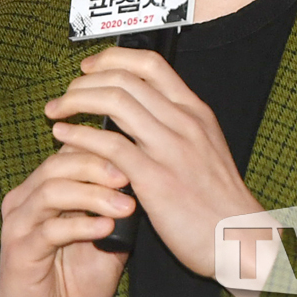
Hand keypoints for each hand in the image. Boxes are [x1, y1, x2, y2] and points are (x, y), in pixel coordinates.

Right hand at [0, 141, 131, 296]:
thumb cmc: (79, 278)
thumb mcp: (105, 233)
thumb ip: (114, 203)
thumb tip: (139, 173)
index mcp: (42, 187)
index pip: (67, 150)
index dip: (97, 146)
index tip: (131, 153)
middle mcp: (24, 199)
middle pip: (57, 164)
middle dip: (96, 165)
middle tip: (127, 176)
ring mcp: (17, 224)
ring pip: (52, 191)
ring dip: (92, 195)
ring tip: (124, 206)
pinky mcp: (17, 251)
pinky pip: (49, 230)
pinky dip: (81, 226)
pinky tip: (106, 229)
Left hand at [44, 46, 264, 280]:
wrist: (239, 238)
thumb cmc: (218, 197)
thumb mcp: (204, 145)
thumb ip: (175, 123)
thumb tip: (138, 106)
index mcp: (194, 110)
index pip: (150, 63)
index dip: (113, 58)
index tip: (89, 67)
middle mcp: (183, 121)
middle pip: (126, 78)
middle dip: (86, 81)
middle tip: (66, 94)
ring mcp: (170, 148)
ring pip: (116, 102)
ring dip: (77, 101)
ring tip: (56, 111)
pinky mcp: (156, 179)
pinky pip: (111, 145)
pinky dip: (81, 135)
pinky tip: (64, 136)